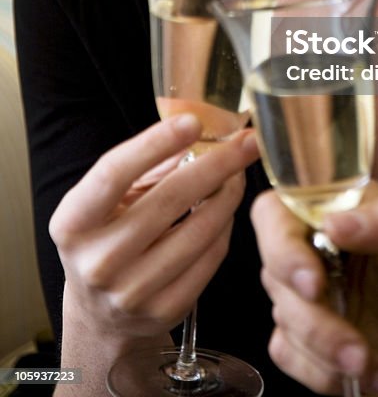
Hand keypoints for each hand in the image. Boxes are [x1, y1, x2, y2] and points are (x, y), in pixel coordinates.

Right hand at [50, 115, 257, 352]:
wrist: (100, 314)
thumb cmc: (109, 237)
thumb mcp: (113, 199)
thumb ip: (152, 165)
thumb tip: (203, 133)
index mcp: (73, 223)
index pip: (113, 174)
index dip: (155, 143)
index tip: (193, 121)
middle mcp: (97, 260)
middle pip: (169, 199)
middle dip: (217, 164)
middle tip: (246, 142)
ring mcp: (131, 292)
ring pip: (199, 231)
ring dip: (229, 195)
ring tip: (239, 174)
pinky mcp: (164, 311)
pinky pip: (210, 259)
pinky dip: (226, 227)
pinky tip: (228, 210)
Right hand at [252, 183, 377, 395]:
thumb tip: (336, 219)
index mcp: (351, 212)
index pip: (285, 207)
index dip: (281, 240)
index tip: (313, 280)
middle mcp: (325, 248)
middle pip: (274, 266)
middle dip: (311, 316)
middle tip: (354, 343)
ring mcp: (317, 296)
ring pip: (282, 315)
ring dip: (327, 349)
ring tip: (374, 362)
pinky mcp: (312, 341)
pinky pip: (287, 353)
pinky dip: (325, 373)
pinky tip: (373, 372)